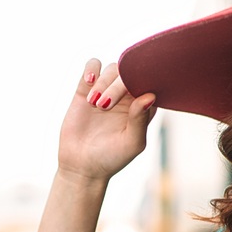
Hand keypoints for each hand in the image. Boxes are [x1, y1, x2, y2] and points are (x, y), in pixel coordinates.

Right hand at [57, 59, 156, 182]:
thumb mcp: (131, 143)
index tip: (134, 92)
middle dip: (117, 86)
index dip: (143, 81)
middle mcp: (127, 96)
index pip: (150, 83)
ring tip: (95, 104)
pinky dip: (91, 69)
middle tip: (105, 106)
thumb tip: (149, 96)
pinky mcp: (86, 88)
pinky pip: (93, 66)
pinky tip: (89, 81)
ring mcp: (107, 90)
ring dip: (103, 83)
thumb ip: (140, 120)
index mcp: (143, 107)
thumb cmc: (112, 158)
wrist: (82, 165)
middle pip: (129, 73)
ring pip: (112, 69)